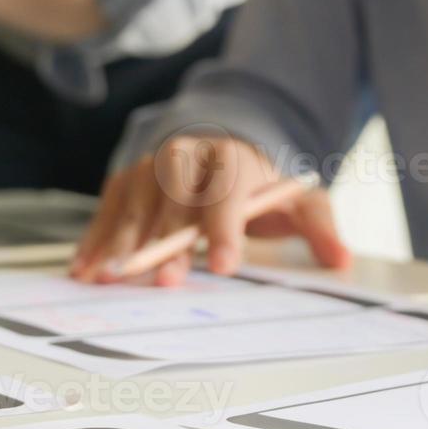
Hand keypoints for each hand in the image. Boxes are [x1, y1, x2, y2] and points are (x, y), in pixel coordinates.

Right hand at [71, 134, 351, 285]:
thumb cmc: (256, 185)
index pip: (228, 194)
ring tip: (110, 279)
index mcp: (233, 161)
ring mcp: (153, 166)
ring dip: (123, 243)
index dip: (225, 230)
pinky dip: (96, 238)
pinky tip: (85, 268)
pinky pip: (109, 208)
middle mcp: (189, 157)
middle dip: (170, 242)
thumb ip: (318, 227)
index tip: (226, 264)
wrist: (218, 147)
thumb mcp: (295, 200)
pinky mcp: (126, 178)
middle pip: (177, 201)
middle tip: (166, 281)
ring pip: (137, 203)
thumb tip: (342, 259)